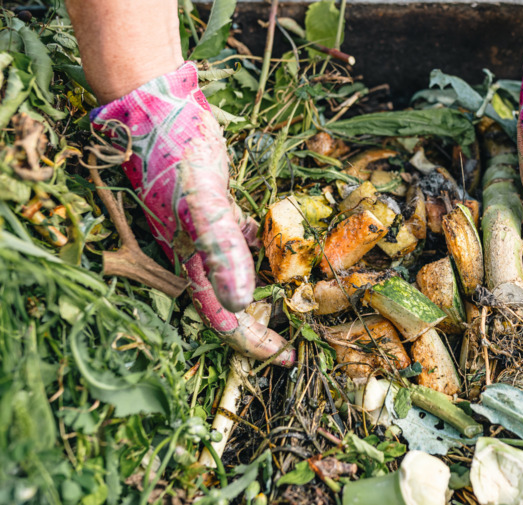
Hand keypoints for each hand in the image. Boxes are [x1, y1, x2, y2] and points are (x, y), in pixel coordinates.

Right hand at [91, 62, 294, 363]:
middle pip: (231, 302)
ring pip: (240, 272)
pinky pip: (242, 238)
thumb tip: (242, 302)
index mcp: (191, 261)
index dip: (252, 343)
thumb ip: (221, 248)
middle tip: (296, 336)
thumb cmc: (174, 157)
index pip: (223, 317)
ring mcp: (207, 230)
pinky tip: (281, 244)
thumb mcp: (202, 203)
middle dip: (262, 323)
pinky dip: (263, 247)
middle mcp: (198, 253)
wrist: (156, 111)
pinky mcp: (216, 206)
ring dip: (267, 287)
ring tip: (297, 296)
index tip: (287, 357)